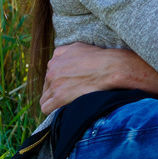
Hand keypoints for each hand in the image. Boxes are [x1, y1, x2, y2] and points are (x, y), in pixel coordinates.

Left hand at [40, 43, 157, 112]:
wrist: (112, 68)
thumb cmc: (102, 58)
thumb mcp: (81, 47)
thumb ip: (68, 51)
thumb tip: (63, 56)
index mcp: (57, 55)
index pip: (51, 71)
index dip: (59, 80)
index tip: (68, 85)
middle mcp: (53, 67)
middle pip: (47, 84)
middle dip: (56, 90)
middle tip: (69, 95)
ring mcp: (55, 82)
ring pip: (45, 96)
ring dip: (53, 101)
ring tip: (65, 105)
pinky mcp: (60, 96)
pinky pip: (46, 107)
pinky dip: (52, 110)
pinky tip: (61, 111)